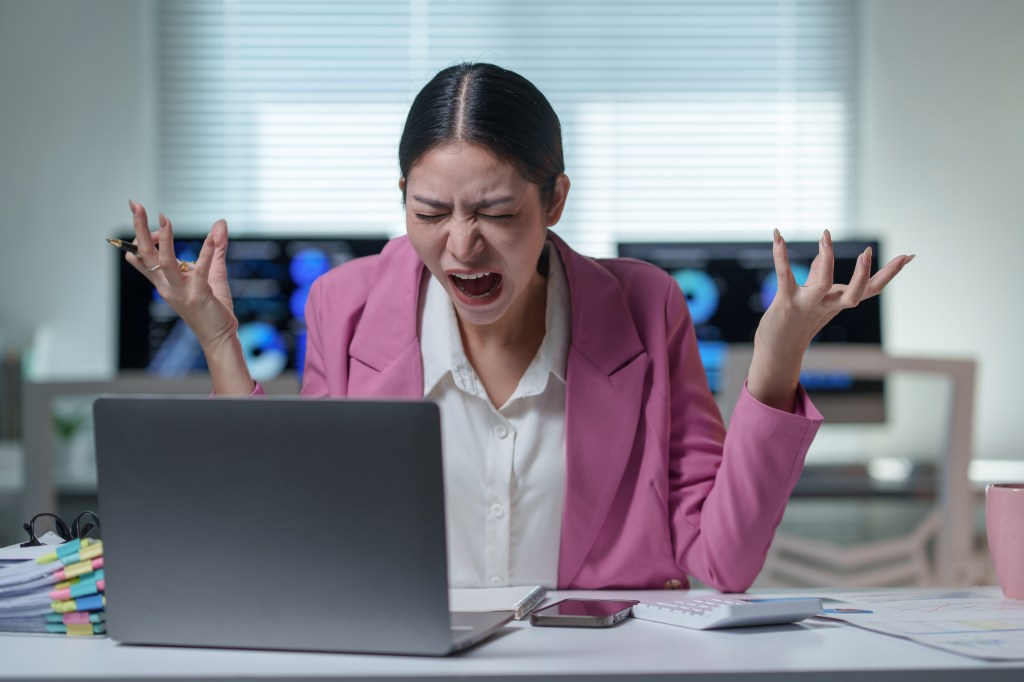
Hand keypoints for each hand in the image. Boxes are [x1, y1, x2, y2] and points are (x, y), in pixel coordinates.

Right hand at [126, 200, 253, 393]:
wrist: (219, 335)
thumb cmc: (212, 307)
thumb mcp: (212, 273)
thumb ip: (215, 248)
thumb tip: (219, 223)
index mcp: (165, 282)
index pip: (143, 258)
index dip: (137, 237)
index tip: (136, 215)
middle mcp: (167, 286)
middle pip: (147, 254)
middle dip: (140, 228)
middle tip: (135, 205)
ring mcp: (181, 291)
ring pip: (165, 262)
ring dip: (164, 239)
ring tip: (164, 218)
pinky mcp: (199, 295)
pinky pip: (200, 270)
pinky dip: (205, 252)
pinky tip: (211, 236)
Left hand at [747, 229, 913, 410]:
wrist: (777, 349)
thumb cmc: (796, 320)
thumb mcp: (813, 296)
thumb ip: (819, 273)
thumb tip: (824, 254)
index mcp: (838, 302)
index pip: (871, 289)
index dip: (890, 274)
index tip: (908, 255)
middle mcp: (827, 305)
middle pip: (855, 294)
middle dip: (863, 274)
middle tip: (868, 251)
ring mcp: (807, 304)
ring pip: (822, 284)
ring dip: (826, 260)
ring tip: (826, 236)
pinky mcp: (785, 301)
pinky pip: (785, 275)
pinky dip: (781, 255)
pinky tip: (778, 235)